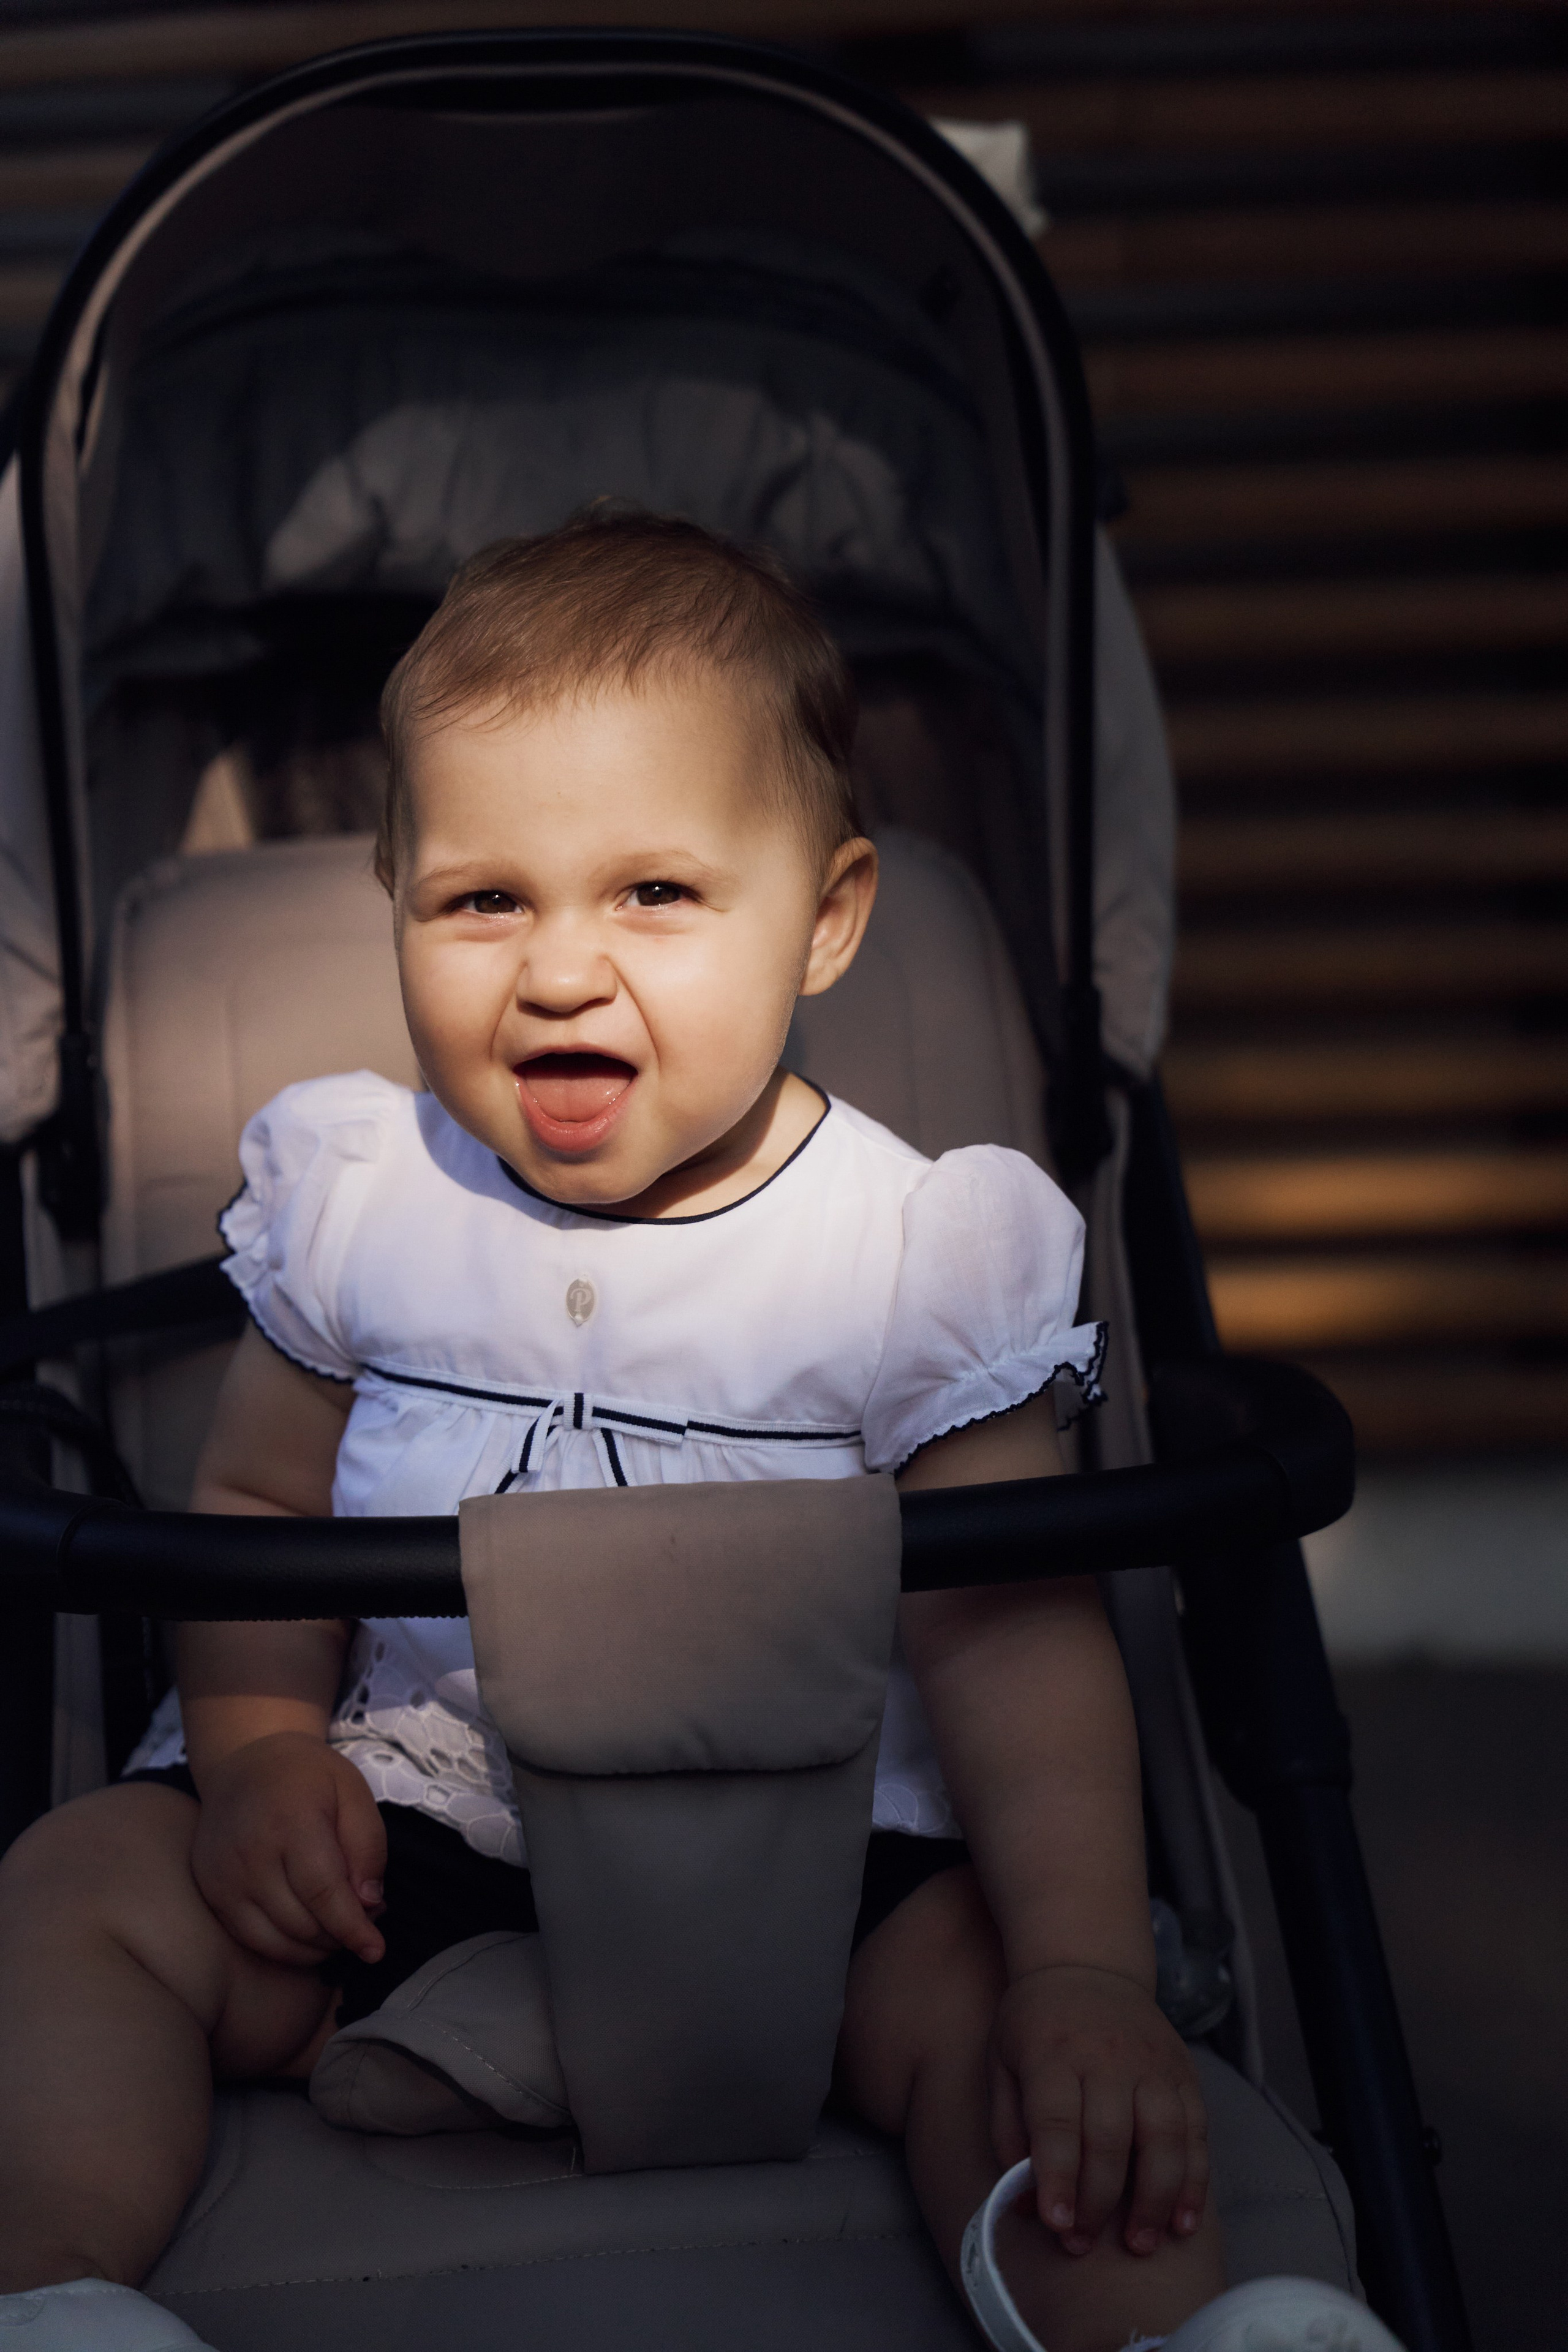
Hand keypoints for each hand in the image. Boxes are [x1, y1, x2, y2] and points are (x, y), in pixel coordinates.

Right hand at [190, 1731, 387, 1968]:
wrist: (245, 1763)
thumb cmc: (307, 1776)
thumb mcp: (353, 1793)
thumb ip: (368, 1847)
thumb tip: (369, 1904)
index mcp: (290, 1823)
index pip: (323, 1893)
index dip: (352, 1928)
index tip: (375, 1950)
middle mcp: (250, 1855)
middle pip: (301, 1923)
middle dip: (340, 1935)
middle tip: (365, 1919)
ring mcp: (224, 1877)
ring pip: (275, 1941)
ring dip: (314, 1948)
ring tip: (338, 1925)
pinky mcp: (211, 1891)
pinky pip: (251, 1939)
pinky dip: (285, 1948)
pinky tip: (308, 1933)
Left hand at [989, 1962, 1208, 2257]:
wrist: (1083, 1963)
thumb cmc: (1034, 2025)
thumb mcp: (1002, 2062)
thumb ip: (1008, 2130)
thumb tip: (1021, 2201)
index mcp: (1053, 2053)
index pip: (1057, 2122)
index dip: (1058, 2178)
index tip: (1056, 2226)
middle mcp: (1106, 2057)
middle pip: (1110, 2138)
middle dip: (1098, 2201)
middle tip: (1083, 2246)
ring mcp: (1152, 2063)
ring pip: (1163, 2138)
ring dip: (1154, 2199)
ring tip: (1140, 2245)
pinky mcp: (1184, 2072)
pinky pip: (1197, 2132)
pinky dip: (1194, 2181)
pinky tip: (1183, 2221)